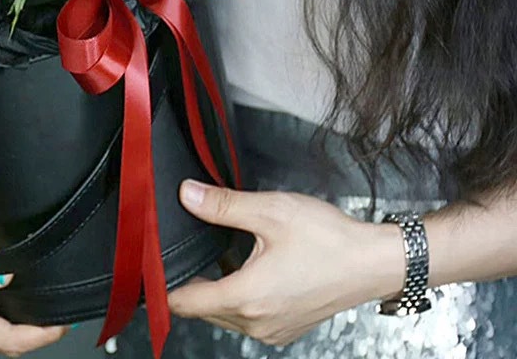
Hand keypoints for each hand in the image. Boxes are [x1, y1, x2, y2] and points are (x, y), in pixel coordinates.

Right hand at [0, 161, 68, 354]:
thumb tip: (5, 278)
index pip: (4, 339)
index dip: (38, 335)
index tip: (64, 323)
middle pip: (3, 343)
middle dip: (35, 331)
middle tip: (66, 310)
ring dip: (22, 326)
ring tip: (49, 303)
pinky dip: (7, 319)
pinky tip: (23, 299)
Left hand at [168, 181, 403, 346]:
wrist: (374, 262)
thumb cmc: (327, 237)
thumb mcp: (270, 211)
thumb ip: (223, 205)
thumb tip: (187, 195)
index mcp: (247, 298)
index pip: (184, 303)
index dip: (162, 285)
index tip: (153, 266)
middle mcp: (256, 323)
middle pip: (202, 309)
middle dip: (191, 282)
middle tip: (188, 248)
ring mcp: (273, 330)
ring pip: (224, 315)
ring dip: (216, 289)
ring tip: (219, 254)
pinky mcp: (286, 327)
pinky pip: (247, 317)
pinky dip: (238, 297)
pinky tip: (247, 268)